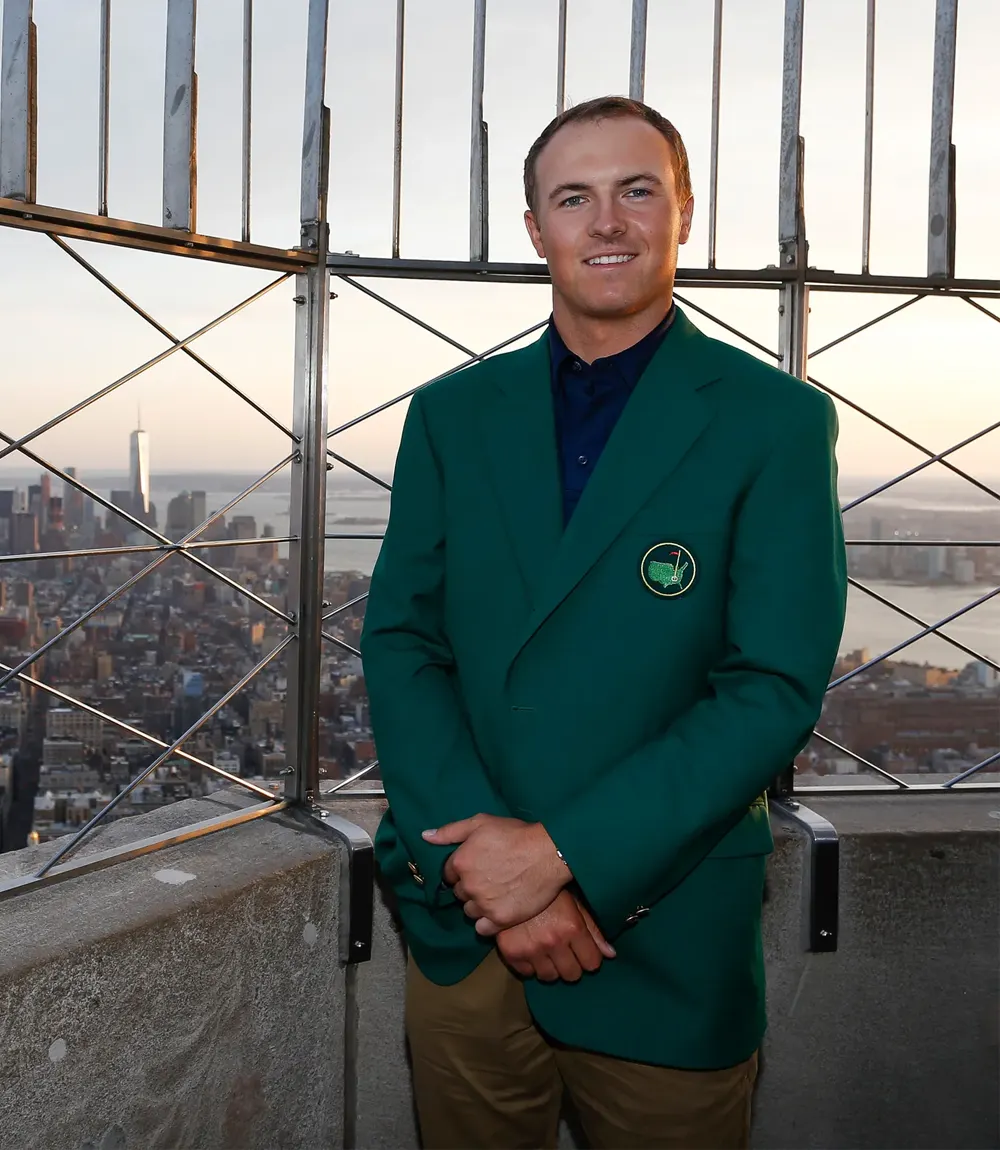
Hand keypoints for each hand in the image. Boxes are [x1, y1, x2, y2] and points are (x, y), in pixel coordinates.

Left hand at [424, 814, 571, 934]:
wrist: (548, 853)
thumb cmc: (515, 834)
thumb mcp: (481, 822)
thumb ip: (451, 831)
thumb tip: (425, 836)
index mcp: (460, 862)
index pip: (449, 874)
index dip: (462, 870)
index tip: (477, 866)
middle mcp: (468, 886)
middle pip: (460, 893)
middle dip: (470, 887)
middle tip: (490, 878)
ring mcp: (483, 904)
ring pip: (469, 911)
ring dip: (478, 905)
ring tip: (496, 894)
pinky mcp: (499, 920)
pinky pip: (482, 929)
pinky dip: (487, 923)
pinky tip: (498, 910)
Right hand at [497, 890, 615, 982]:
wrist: (509, 880)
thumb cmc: (547, 889)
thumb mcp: (574, 901)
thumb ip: (593, 929)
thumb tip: (610, 954)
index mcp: (571, 927)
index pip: (592, 963)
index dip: (589, 957)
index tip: (584, 951)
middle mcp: (553, 941)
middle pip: (572, 974)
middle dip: (572, 964)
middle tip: (565, 951)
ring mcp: (531, 949)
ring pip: (550, 977)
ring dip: (551, 967)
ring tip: (548, 950)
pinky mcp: (511, 953)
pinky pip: (527, 973)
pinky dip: (530, 965)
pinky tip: (531, 950)